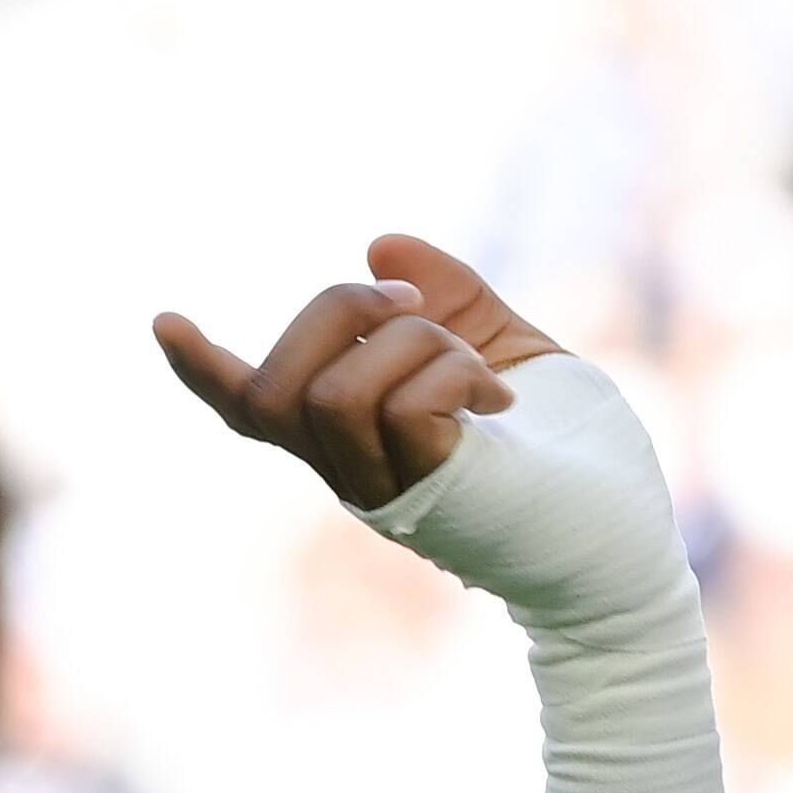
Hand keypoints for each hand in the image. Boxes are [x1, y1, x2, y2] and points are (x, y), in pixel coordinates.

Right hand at [155, 231, 566, 513]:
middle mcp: (354, 472)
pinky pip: (401, 408)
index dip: (202, 370)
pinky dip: (451, 372)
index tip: (164, 321)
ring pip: (334, 392)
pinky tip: (502, 397)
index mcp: (356, 439)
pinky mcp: (433, 496)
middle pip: (278, 382)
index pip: (255, 412)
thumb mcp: (506, 349)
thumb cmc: (575, 460)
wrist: (628, 545)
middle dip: (337, 311)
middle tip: (415, 308)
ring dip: (410, 344)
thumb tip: (380, 248)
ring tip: (478, 367)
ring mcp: (389, 491)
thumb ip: (448, 300)